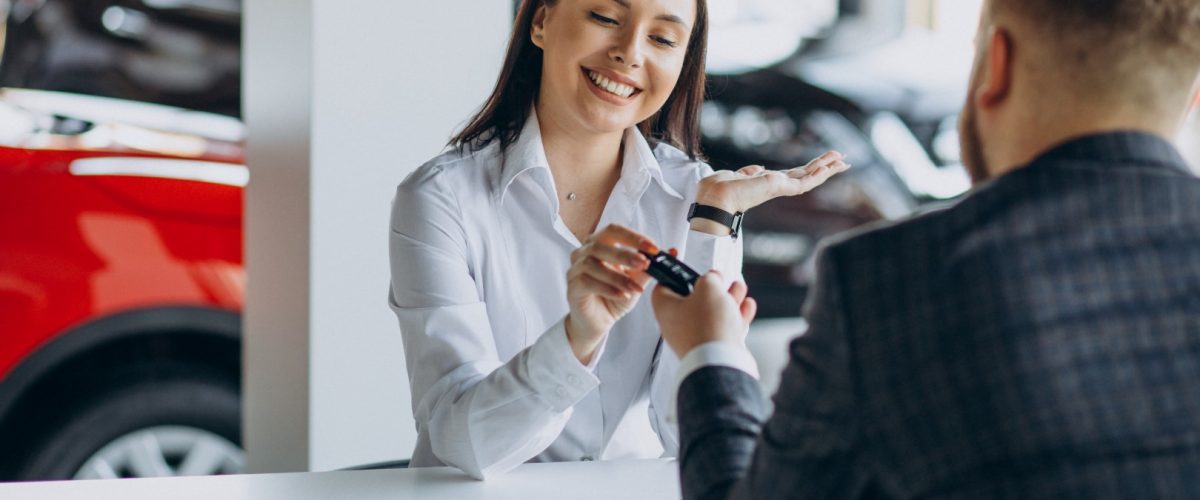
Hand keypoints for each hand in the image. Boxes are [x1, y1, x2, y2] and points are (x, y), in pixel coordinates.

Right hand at [565, 224, 654, 364]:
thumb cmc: (615, 297)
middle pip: (601, 244)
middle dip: (625, 253)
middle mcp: (584, 252)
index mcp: (600, 244)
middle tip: (644, 264)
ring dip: (618, 276)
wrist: (598, 322)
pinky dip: (608, 288)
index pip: (614, 230)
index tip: (653, 249)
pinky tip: (623, 296)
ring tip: (635, 288)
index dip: (633, 237)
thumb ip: (649, 268)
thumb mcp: (635, 281)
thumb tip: (671, 252)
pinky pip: (587, 282)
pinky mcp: (572, 287)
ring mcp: (575, 269)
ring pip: (593, 264)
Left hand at [650, 270, 756, 358]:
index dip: (676, 274)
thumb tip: (713, 279)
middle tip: (723, 278)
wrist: (719, 361)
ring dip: (727, 299)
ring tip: (740, 288)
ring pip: (711, 313)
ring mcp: (693, 339)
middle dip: (712, 287)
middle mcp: (676, 325)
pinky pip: (722, 329)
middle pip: (692, 300)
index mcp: (666, 308)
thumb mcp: (708, 288)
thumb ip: (709, 278)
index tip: (687, 268)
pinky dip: (735, 316)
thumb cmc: (708, 323)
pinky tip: (747, 306)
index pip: (663, 286)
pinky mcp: (710, 349)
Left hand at [694, 151, 849, 215]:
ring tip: (844, 160)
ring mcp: (780, 188)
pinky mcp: (780, 188)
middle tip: (843, 160)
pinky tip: (829, 165)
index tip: (822, 162)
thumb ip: (749, 172)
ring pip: (810, 178)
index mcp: (767, 183)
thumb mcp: (737, 175)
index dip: (809, 168)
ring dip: (827, 168)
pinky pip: (804, 181)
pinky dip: (817, 173)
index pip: (794, 175)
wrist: (714, 197)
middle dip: (825, 167)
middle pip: (807, 175)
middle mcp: (777, 186)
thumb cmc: (719, 189)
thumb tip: (758, 168)